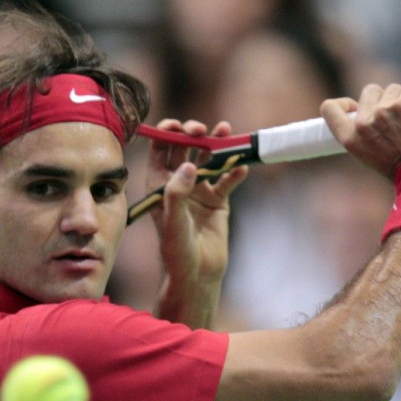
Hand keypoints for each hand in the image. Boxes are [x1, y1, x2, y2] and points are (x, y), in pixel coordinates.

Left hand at [146, 119, 247, 284]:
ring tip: (226, 131)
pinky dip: (235, 172)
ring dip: (218, 144)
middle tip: (202, 130)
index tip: (178, 126)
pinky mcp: (218, 200)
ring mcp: (200, 190)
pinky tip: (241, 168)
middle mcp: (179, 183)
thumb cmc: (176, 250)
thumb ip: (177, 193)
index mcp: (160, 184)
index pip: (161, 150)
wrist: (197, 274)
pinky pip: (228, 180)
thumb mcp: (172, 221)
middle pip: (186, 148)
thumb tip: (189, 165)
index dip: (167, 133)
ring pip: (210, 159)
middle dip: (194, 134)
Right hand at [320, 83, 400, 176]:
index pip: (330, 108)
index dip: (344, 103)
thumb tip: (368, 109)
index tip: (355, 106)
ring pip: (392, 89)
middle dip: (382, 98)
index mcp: (350, 138)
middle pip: (369, 91)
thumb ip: (363, 131)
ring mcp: (384, 110)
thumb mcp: (369, 153)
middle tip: (395, 117)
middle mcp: (363, 123)